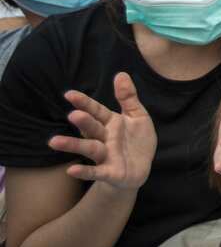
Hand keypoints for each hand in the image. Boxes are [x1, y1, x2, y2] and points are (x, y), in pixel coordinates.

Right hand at [49, 73, 155, 191]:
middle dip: (84, 122)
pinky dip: (85, 171)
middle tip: (73, 115)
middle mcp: (105, 138)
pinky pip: (96, 171)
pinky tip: (71, 170)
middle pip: (92, 128)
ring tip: (54, 141)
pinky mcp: (110, 172)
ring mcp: (106, 155)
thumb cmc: (136, 140)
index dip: (84, 103)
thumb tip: (120, 73)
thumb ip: (128, 97)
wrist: (140, 168)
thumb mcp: (137, 115)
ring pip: (89, 148)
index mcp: (111, 122)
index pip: (96, 110)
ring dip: (73, 145)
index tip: (69, 94)